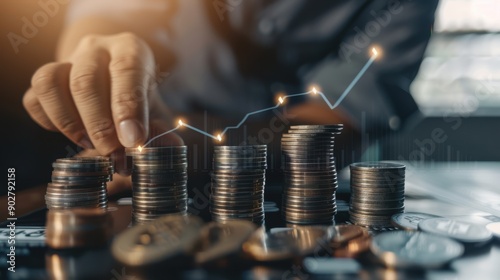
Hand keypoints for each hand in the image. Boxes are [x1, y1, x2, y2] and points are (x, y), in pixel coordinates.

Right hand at [23, 32, 180, 155]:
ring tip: (90, 145)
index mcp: (129, 49)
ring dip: (69, 122)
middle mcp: (95, 49)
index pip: (126, 70)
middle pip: (85, 81)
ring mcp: (66, 61)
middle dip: (99, 124)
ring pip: (51, 83)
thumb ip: (161, 127)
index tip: (134, 140)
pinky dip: (49, 121)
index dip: (128, 107)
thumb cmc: (138, 96)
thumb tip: (172, 147)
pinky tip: (74, 135)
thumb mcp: (156, 108)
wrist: (113, 81)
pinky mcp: (45, 79)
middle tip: (113, 153)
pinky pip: (35, 98)